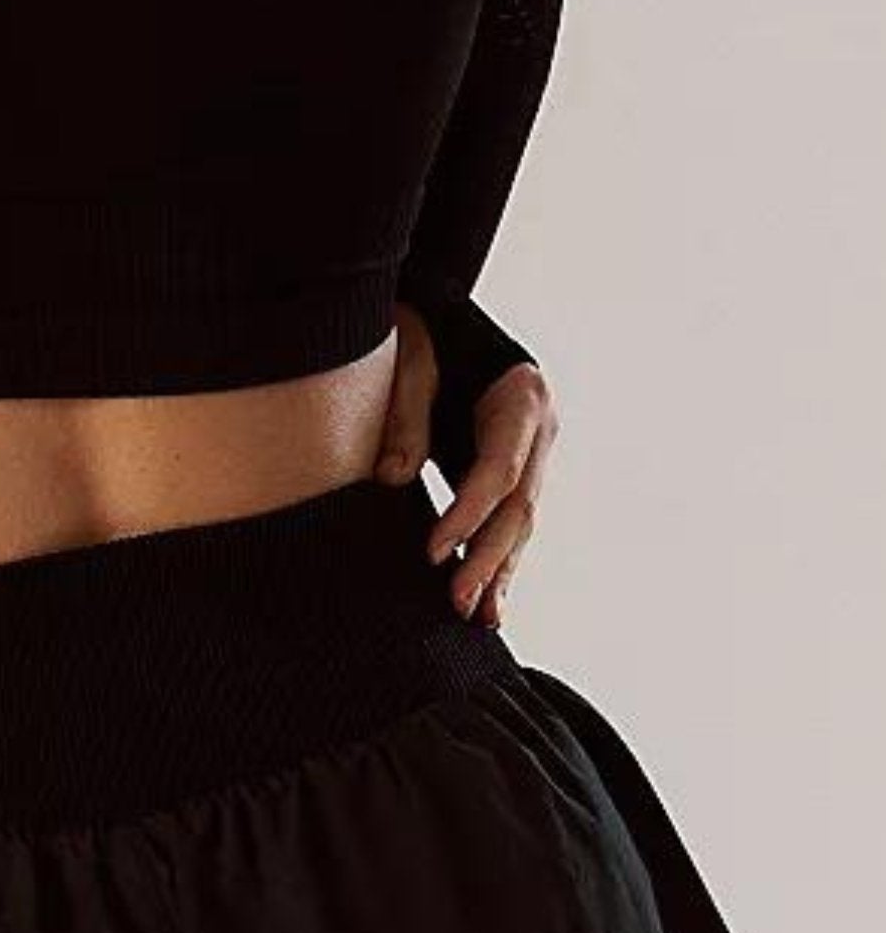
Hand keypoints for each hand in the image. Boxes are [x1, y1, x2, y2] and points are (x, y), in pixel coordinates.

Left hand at [374, 302, 561, 627]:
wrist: (439, 314)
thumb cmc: (422, 329)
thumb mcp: (409, 357)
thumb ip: (404, 416)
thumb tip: (391, 478)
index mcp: (522, 397)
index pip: (498, 469)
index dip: (467, 514)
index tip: (432, 551)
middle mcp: (539, 430)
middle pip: (518, 506)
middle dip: (488, 559)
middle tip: (458, 602)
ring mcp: (534, 454)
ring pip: (520, 523)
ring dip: (498, 572)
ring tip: (478, 618)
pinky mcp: (516, 472)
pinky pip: (509, 523)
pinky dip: (497, 561)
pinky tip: (487, 601)